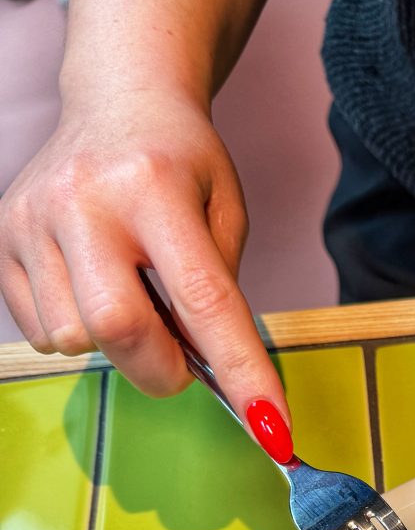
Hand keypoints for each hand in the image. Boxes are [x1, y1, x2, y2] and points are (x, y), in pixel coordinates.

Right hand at [0, 86, 290, 440]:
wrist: (117, 99)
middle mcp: (83, 198)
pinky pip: (40, 331)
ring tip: (133, 297)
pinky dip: (77, 331)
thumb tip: (215, 375)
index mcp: (154, 186)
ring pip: (74, 338)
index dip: (241, 371)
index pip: (204, 299)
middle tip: (183, 361)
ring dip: (116, 346)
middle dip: (161, 368)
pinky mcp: (3, 236)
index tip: (273, 430)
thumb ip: (220, 289)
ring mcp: (33, 217)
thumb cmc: (182, 163)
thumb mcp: (225, 211)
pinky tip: (94, 288)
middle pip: (118, 328)